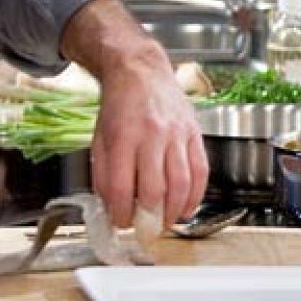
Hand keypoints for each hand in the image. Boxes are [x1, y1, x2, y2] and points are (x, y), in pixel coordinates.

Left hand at [90, 46, 209, 228]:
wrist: (140, 71)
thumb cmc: (118, 106)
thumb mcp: (99, 139)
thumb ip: (103, 175)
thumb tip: (112, 208)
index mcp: (123, 137)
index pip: (121, 187)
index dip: (120, 214)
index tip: (120, 223)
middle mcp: (152, 135)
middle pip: (154, 189)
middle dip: (149, 218)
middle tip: (145, 229)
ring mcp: (177, 134)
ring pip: (181, 183)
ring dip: (174, 212)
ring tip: (166, 223)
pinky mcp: (194, 133)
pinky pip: (201, 170)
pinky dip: (196, 195)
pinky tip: (188, 207)